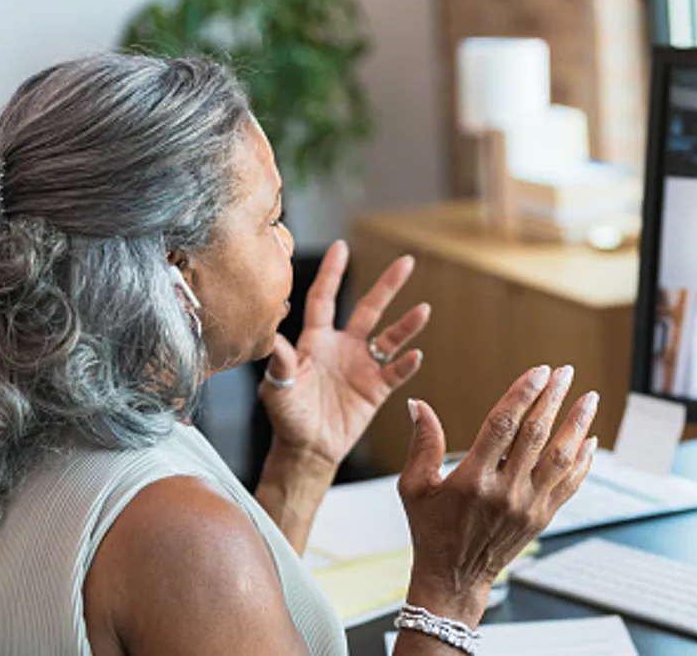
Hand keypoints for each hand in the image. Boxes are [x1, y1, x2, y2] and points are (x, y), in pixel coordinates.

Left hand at [259, 240, 430, 468]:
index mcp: (316, 341)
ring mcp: (362, 366)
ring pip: (390, 338)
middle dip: (387, 285)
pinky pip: (396, 372)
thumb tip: (273, 336)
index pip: (325, 298)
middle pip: (369, 308)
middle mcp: (343, 347)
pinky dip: (407, 364)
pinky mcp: (376, 389)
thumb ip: (280, 361)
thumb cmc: (287, 417)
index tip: (341, 247)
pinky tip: (416, 355)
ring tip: (423, 309)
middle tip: (407, 262)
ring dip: (407, 324)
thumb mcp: (277, 387)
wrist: (307, 449)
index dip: (332, 273)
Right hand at [397, 365, 599, 624]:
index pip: (503, 426)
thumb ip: (422, 444)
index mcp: (473, 480)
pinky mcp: (542, 518)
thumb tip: (418, 405)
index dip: (522, 394)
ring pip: (560, 458)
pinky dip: (582, 460)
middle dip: (553, 399)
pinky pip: (569, 484)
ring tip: (589, 398)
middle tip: (565, 373)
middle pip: (536, 435)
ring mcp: (528, 506)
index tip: (538, 371)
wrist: (455, 577)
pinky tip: (589, 439)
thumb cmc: (431, 530)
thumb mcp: (415, 487)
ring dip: (577, 425)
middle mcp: (505, 492)